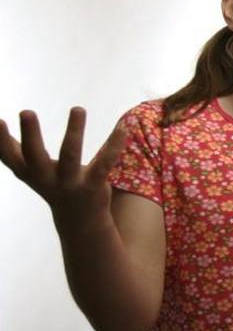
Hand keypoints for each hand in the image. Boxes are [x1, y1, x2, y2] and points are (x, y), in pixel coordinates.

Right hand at [0, 108, 124, 233]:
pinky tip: (123, 128)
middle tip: (26, 111)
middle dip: (30, 135)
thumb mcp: (31, 171)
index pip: (10, 157)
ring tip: (77, 108)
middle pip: (34, 156)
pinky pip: (104, 164)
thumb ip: (15, 151)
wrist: (80, 222)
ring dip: (74, 132)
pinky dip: (113, 145)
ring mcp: (70, 184)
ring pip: (70, 156)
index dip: (1, 141)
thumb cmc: (53, 186)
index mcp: (30, 174)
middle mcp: (46, 179)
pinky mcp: (93, 186)